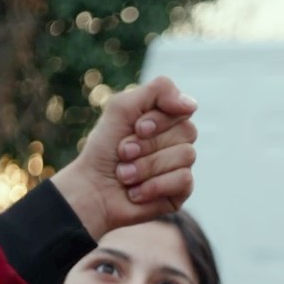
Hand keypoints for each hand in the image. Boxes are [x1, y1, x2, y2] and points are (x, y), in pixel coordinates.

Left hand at [51, 76, 197, 237]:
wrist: (91, 190)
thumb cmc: (104, 149)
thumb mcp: (122, 107)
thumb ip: (159, 90)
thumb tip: (192, 105)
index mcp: (166, 119)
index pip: (183, 108)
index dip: (159, 119)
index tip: (136, 128)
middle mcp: (177, 141)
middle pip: (187, 132)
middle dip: (149, 144)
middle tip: (123, 153)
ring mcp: (181, 166)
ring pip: (186, 155)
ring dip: (147, 166)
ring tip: (124, 175)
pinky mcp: (181, 191)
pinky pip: (184, 180)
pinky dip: (154, 186)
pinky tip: (135, 193)